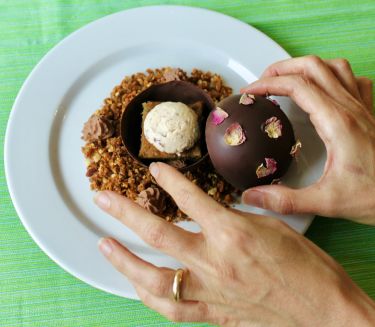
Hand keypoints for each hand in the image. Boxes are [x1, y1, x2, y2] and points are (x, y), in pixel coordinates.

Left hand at [95, 163, 374, 325]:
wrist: (322, 309)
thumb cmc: (305, 265)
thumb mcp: (271, 227)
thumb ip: (234, 218)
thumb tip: (211, 211)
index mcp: (233, 233)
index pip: (190, 199)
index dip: (169, 181)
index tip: (154, 170)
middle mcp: (214, 261)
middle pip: (158, 233)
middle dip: (125, 213)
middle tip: (102, 199)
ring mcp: (209, 290)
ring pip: (152, 277)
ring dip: (124, 260)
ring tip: (104, 244)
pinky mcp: (211, 312)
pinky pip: (170, 307)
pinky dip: (147, 293)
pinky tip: (135, 283)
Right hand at [241, 56, 374, 223]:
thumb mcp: (326, 202)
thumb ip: (286, 200)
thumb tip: (251, 197)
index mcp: (337, 122)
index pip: (297, 86)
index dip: (268, 84)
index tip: (249, 92)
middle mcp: (350, 108)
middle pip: (313, 66)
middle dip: (282, 69)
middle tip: (262, 82)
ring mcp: (362, 107)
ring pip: (333, 67)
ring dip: (306, 67)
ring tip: (287, 79)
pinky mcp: (369, 113)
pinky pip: (352, 80)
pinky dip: (332, 75)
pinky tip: (323, 89)